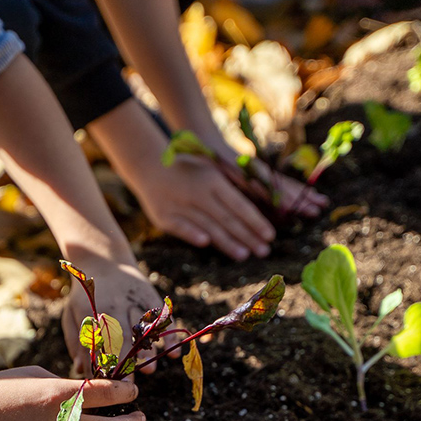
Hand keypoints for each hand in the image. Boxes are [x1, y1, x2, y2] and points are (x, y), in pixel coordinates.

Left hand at [62, 261, 165, 376]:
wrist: (104, 259)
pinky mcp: (150, 295)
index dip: (105, 362)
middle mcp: (116, 304)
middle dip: (126, 361)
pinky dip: (169, 333)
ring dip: (147, 350)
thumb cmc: (85, 296)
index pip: (100, 341)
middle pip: (123, 336)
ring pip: (143, 327)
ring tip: (150, 370)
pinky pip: (162, 316)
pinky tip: (174, 351)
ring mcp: (135, 299)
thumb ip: (77, 342)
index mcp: (94, 311)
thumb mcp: (73, 315)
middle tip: (130, 383)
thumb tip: (81, 371)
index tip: (110, 383)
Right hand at [129, 153, 276, 259]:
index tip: (270, 235)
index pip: (239, 204)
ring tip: (244, 255)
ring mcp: (180, 204)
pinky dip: (192, 233)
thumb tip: (260, 205)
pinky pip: (180, 227)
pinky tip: (205, 243)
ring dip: (226, 241)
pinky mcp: (164, 216)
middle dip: (247, 236)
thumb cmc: (189, 171)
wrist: (149, 166)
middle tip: (264, 252)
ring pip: (207, 226)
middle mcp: (198, 192)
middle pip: (227, 218)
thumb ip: (232, 189)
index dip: (255, 221)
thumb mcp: (211, 172)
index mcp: (214, 180)